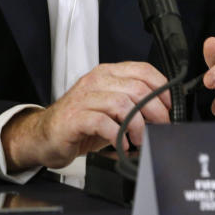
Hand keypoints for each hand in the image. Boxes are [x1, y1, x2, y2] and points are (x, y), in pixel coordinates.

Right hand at [1, 62, 171, 170]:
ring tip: (138, 140)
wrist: (44, 135)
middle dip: (155, 112)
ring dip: (137, 126)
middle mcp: (96, 81)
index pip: (143, 69)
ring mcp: (84, 98)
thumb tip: (164, 112)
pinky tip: (121, 145)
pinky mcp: (74, 118)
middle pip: (137, 88)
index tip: (170, 108)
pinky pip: (104, 123)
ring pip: (123, 104)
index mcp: (107, 74)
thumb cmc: (80, 123)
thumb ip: (133, 103)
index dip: (163, 89)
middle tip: (159, 128)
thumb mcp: (110, 108)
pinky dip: (118, 136)